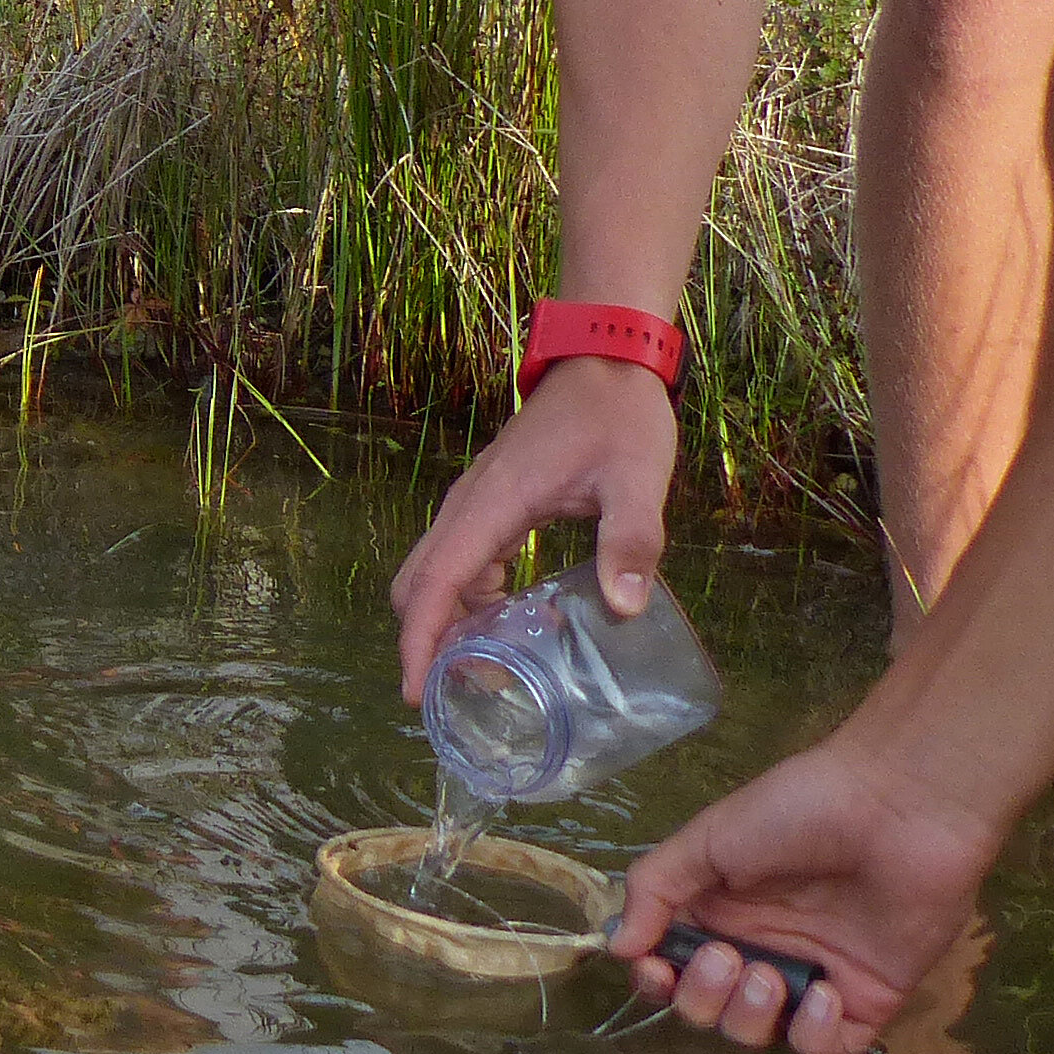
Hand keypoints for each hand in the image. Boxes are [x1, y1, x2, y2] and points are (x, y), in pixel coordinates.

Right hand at [389, 358, 679, 699]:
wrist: (604, 361)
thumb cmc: (618, 416)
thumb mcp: (636, 478)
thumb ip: (631, 540)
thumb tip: (624, 610)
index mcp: (494, 502)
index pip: (437, 581)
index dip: (421, 640)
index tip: (418, 692)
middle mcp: (469, 504)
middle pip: (418, 582)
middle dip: (429, 640)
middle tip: (471, 691)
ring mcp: (475, 501)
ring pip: (435, 572)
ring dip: (450, 621)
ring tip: (500, 667)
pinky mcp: (491, 502)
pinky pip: (460, 560)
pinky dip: (470, 599)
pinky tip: (516, 621)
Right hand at [607, 731, 1006, 1053]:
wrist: (894, 808)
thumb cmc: (796, 810)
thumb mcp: (708, 837)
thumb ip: (656, 887)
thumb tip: (616, 946)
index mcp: (720, 911)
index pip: (672, 967)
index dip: (656, 981)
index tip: (656, 969)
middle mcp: (760, 949)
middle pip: (709, 1008)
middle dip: (704, 996)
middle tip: (728, 957)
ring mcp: (812, 978)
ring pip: (760, 1033)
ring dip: (749, 1016)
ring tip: (768, 974)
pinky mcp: (866, 999)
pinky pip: (826, 1046)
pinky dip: (813, 1034)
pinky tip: (821, 996)